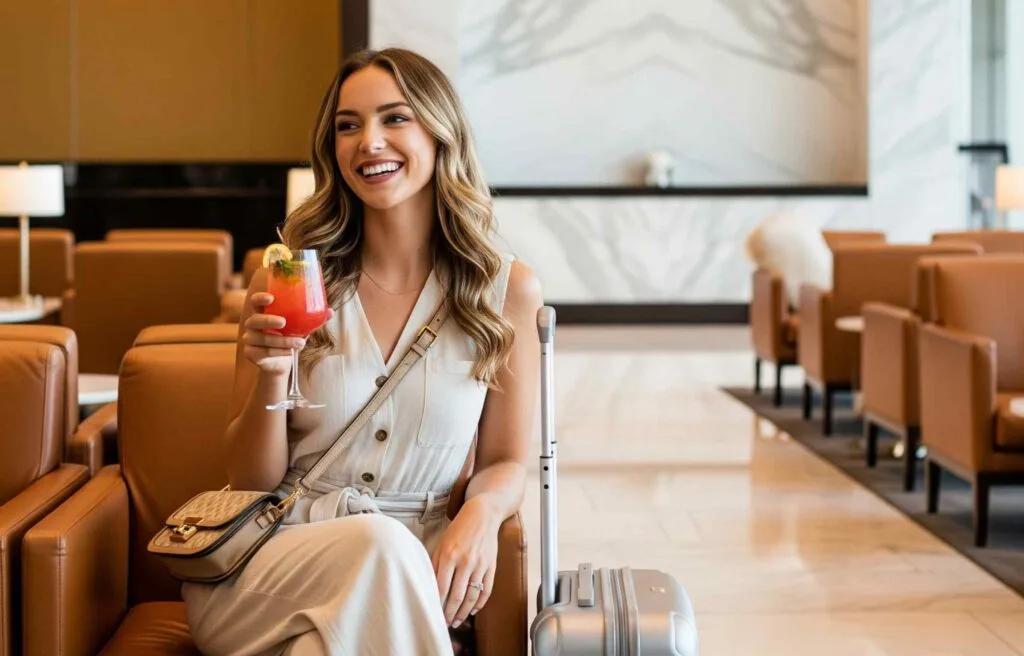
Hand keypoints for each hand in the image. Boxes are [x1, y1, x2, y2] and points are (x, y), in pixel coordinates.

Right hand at [241, 292, 332, 374]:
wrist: (282, 362)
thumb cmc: (290, 338)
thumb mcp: (301, 328)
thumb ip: (313, 320)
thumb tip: (330, 311)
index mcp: (263, 313)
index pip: (255, 301)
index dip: (260, 298)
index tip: (271, 298)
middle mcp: (252, 325)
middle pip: (255, 320)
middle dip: (269, 320)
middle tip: (283, 322)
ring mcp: (249, 339)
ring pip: (264, 339)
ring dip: (283, 341)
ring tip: (300, 343)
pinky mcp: (251, 353)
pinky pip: (264, 352)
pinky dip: (279, 352)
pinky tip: (290, 352)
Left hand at [432, 497, 500, 627]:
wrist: (483, 515)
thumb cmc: (458, 529)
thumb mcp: (442, 543)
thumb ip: (435, 564)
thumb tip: (429, 586)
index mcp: (450, 555)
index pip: (441, 588)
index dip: (437, 604)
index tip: (432, 614)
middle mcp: (466, 561)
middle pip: (456, 596)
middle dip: (449, 613)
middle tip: (444, 624)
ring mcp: (480, 565)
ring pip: (472, 596)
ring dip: (463, 612)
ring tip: (457, 621)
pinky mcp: (491, 566)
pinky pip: (486, 590)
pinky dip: (480, 603)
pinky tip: (472, 611)